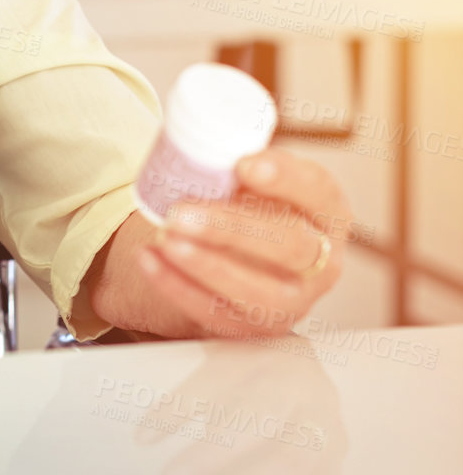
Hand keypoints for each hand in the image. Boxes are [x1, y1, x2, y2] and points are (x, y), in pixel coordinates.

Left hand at [136, 147, 353, 337]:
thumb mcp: (254, 179)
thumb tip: (206, 147)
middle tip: (182, 212)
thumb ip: (239, 163)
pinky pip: (216, 313)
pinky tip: (149, 259)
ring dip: (205, 264)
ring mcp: (291, 302)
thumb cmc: (248, 204)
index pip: (319, 192)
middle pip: (288, 245)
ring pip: (257, 291)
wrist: (235, 257)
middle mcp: (321, 262)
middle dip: (232, 228)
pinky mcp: (252, 327)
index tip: (243, 165)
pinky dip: (176, 285)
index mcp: (326, 212)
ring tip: (164, 236)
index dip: (285, 179)